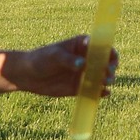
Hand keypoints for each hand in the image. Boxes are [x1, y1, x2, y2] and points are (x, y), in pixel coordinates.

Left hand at [1, 35, 117, 97]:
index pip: (101, 46)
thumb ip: (68, 60)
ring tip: (105, 82)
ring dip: (107, 79)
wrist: (27, 76)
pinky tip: (104, 93)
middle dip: (110, 67)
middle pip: (105, 62)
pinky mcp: (79, 88)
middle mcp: (86, 59)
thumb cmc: (40, 59)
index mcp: (82, 45)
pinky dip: (101, 92)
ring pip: (102, 77)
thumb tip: (83, 64)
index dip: (110, 51)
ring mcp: (83, 74)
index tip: (111, 59)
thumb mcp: (54, 56)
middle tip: (108, 72)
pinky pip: (94, 91)